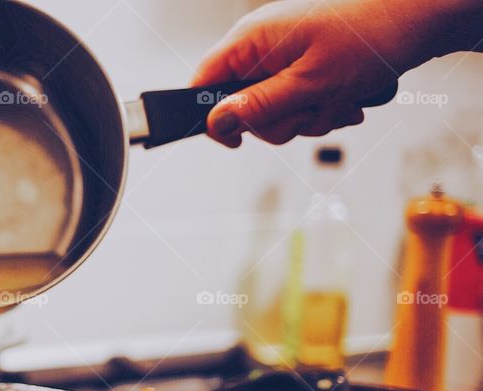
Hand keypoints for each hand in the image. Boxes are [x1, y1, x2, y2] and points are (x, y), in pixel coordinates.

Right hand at [192, 0, 482, 146]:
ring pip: (275, 110)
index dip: (212, 117)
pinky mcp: (306, 63)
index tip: (236, 141)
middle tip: (311, 110)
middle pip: (243, 106)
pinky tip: (347, 96)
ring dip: (308, 117)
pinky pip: (299, 102)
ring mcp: (285, 54)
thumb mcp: (310, 83)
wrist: (420, 15)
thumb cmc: (370, 36)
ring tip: (339, 99)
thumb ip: (258, 106)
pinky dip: (323, 108)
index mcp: (251, 39)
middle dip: (279, 121)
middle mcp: (263, 44)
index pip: (203, 82)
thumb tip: (217, 122)